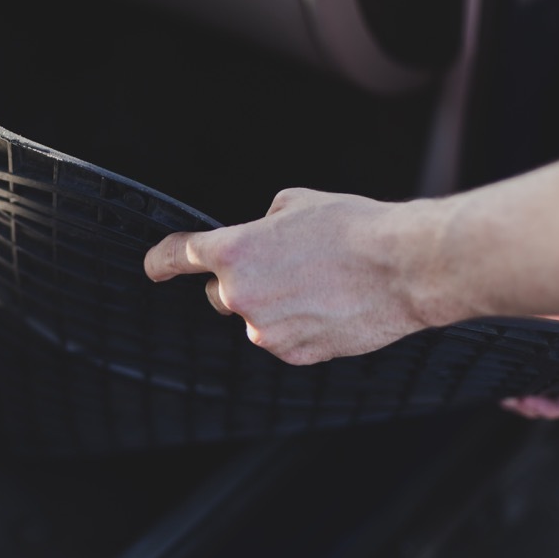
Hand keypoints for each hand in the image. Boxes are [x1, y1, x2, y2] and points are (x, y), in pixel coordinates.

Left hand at [144, 188, 438, 364]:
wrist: (404, 267)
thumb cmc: (354, 228)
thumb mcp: (297, 203)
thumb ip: (262, 223)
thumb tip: (258, 235)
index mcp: (234, 250)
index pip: (178, 257)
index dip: (160, 262)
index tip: (154, 268)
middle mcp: (240, 294)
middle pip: (218, 294)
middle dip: (240, 281)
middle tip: (283, 267)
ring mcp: (265, 330)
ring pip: (254, 319)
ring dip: (274, 305)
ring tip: (320, 284)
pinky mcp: (293, 354)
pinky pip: (282, 339)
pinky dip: (298, 326)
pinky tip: (329, 306)